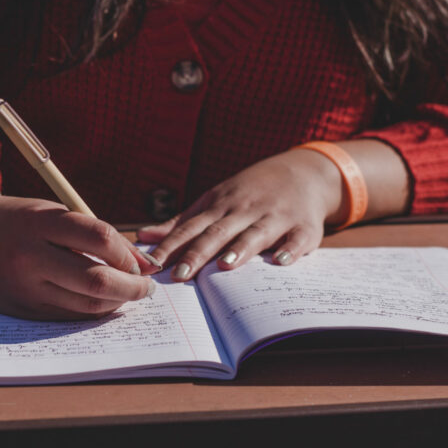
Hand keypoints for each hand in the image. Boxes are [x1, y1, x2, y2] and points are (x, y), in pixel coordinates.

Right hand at [0, 195, 159, 319]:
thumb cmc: (18, 221)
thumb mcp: (52, 213)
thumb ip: (95, 235)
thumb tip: (143, 264)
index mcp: (38, 224)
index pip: (100, 238)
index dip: (128, 254)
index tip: (140, 262)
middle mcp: (29, 258)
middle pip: (96, 280)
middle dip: (131, 287)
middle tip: (146, 287)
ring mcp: (24, 288)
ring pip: (86, 305)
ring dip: (116, 303)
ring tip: (128, 293)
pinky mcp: (22, 310)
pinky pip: (69, 316)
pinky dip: (93, 311)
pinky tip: (103, 302)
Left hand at [137, 149, 343, 280]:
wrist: (303, 172)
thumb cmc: (250, 193)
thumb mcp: (214, 200)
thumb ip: (181, 222)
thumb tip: (143, 237)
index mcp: (220, 206)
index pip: (191, 228)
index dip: (171, 246)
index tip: (152, 264)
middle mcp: (245, 210)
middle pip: (218, 233)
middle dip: (198, 253)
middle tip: (180, 275)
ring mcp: (276, 217)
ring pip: (255, 234)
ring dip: (240, 249)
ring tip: (224, 265)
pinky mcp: (304, 227)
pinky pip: (297, 239)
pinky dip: (291, 250)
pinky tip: (281, 262)